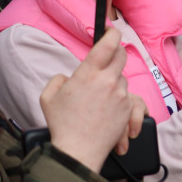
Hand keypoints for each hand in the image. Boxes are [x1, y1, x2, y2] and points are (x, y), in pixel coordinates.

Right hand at [42, 28, 141, 172]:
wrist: (78, 151)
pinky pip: (131, 99)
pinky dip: (123, 102)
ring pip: (123, 79)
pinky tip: (113, 111)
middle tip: (108, 58)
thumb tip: (70, 77)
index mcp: (88, 74)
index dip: (111, 34)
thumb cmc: (62, 125)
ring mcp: (121, 96)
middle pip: (121, 56)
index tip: (112, 31)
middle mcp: (108, 82)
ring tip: (99, 99)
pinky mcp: (129, 110)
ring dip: (114, 83)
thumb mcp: (49, 96)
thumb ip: (59, 79)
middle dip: (116, 53)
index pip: (106, 44)